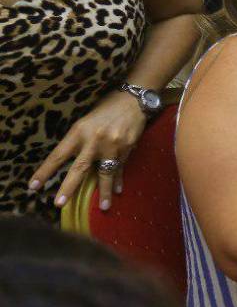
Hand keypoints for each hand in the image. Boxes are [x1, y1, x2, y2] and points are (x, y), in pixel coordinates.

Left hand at [29, 90, 146, 210]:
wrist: (134, 100)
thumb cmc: (106, 109)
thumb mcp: (86, 122)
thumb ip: (79, 141)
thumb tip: (72, 162)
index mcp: (78, 132)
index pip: (58, 155)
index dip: (45, 172)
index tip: (33, 187)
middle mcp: (94, 140)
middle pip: (79, 168)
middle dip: (68, 188)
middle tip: (59, 204)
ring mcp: (112, 145)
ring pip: (105, 173)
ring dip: (103, 192)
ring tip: (103, 207)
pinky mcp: (127, 148)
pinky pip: (120, 167)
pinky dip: (118, 179)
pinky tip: (117, 190)